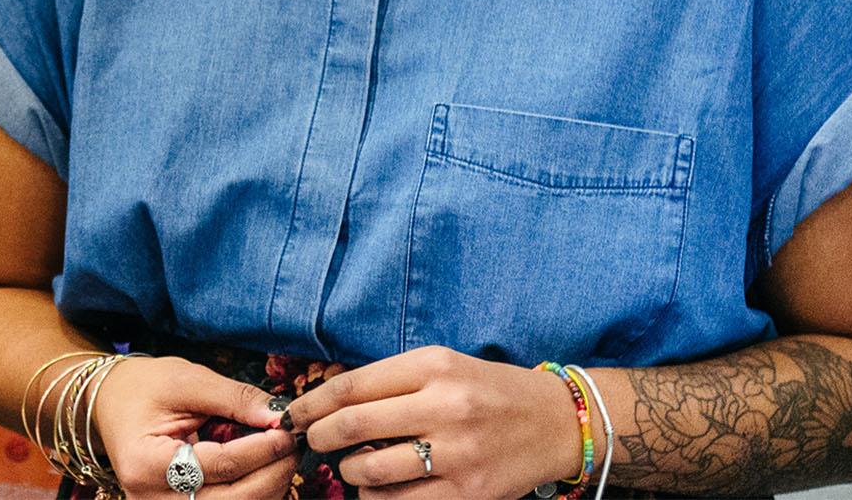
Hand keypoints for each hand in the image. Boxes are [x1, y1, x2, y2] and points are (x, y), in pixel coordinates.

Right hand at [85, 355, 296, 499]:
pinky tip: (264, 471)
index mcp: (145, 464)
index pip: (219, 466)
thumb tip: (279, 417)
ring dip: (267, 487)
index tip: (288, 429)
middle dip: (272, 473)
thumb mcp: (186, 380)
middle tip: (293, 443)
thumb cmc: (144, 388)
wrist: (110, 405)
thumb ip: (234, 398)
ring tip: (281, 455)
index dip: (261, 450)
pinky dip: (252, 494)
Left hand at [286, 346, 584, 498]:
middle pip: (353, 425)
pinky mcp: (469, 491)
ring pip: (372, 469)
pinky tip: (380, 488)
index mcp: (433, 367)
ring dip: (348, 472)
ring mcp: (458, 453)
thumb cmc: (489, 391)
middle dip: (319, 437)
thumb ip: (392, 380)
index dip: (312, 403)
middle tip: (313, 442)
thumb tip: (329, 401)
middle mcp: (445, 406)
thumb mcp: (444, 366)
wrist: (557, 422)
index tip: (295, 414)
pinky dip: (378, 498)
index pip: (352, 386)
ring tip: (351, 466)